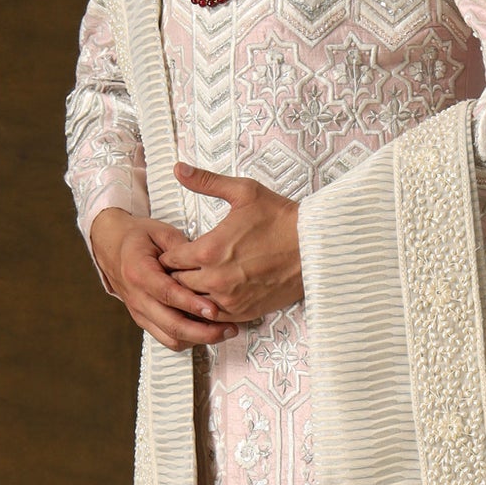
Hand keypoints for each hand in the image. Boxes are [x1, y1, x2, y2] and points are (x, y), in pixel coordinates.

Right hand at [90, 208, 238, 351]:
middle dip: (203, 332)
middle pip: (171, 324)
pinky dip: (189, 339)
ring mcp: (140, 312)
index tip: (214, 310)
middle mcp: (137, 297)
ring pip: (170, 337)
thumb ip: (183, 248)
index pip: (167, 294)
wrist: (111, 246)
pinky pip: (167, 339)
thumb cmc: (135, 238)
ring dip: (199, 339)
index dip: (192, 305)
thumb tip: (207, 262)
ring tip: (223, 332)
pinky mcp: (145, 321)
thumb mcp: (160, 232)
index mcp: (138, 272)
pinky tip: (207, 332)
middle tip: (228, 328)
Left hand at [159, 164, 303, 322]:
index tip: (177, 250)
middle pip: (178, 283)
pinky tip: (216, 294)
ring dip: (193, 293)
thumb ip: (206, 182)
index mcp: (209, 250)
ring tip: (199, 280)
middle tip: (184, 266)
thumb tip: (178, 168)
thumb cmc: (280, 217)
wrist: (314, 246)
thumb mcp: (243, 192)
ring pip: (194, 302)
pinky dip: (211, 307)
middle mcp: (215, 279)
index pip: (170, 260)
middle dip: (178, 274)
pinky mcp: (245, 312)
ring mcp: (230, 299)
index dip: (171, 254)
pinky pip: (215, 316)